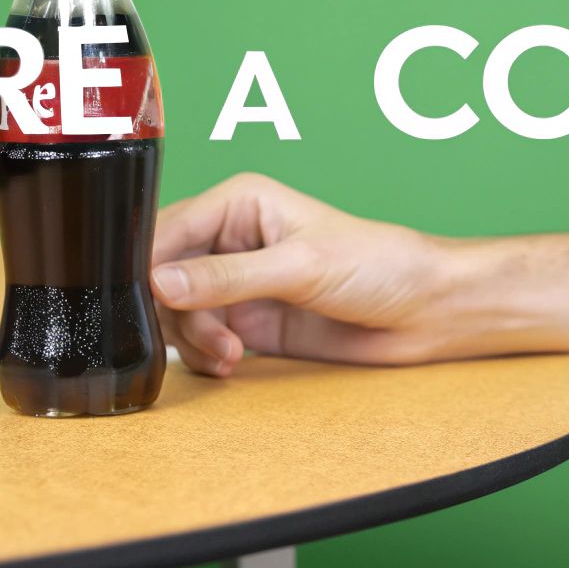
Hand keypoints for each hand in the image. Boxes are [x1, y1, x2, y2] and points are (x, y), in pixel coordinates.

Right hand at [148, 173, 568, 375]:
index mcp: (240, 203)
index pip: (166, 229)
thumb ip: (227, 278)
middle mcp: (231, 240)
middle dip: (175, 311)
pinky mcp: (250, 322)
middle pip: (164, 276)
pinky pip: (202, 340)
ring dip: (194, 338)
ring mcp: (238, 284)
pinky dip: (206, 356)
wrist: (425, 312)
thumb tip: (160, 284)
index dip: (147, 266)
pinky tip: (230, 363)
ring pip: (179, 314)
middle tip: (208, 335)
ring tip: (229, 354)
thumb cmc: (379, 265)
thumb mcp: (300, 266)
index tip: (143, 300)